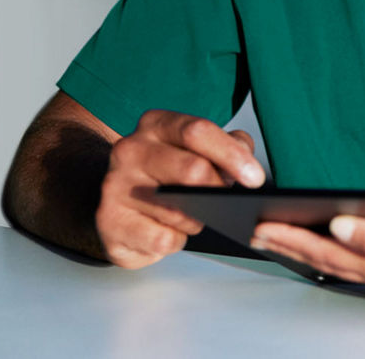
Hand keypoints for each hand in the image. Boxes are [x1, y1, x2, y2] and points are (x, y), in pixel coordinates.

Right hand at [96, 109, 264, 267]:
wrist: (121, 199)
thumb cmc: (170, 172)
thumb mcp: (201, 149)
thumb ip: (229, 146)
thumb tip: (246, 162)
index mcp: (156, 124)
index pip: (198, 131)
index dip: (232, 155)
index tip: (255, 179)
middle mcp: (130, 149)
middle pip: (191, 171)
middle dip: (217, 192)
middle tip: (227, 203)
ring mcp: (114, 186)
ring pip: (178, 210)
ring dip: (197, 220)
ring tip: (194, 216)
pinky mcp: (108, 222)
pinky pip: (161, 239)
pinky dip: (177, 240)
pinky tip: (171, 233)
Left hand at [250, 218, 364, 333]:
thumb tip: (338, 224)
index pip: (329, 250)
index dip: (294, 237)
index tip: (262, 224)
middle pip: (331, 260)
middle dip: (293, 245)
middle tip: (261, 233)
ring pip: (347, 265)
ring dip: (315, 252)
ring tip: (292, 241)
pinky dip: (346, 259)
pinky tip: (348, 254)